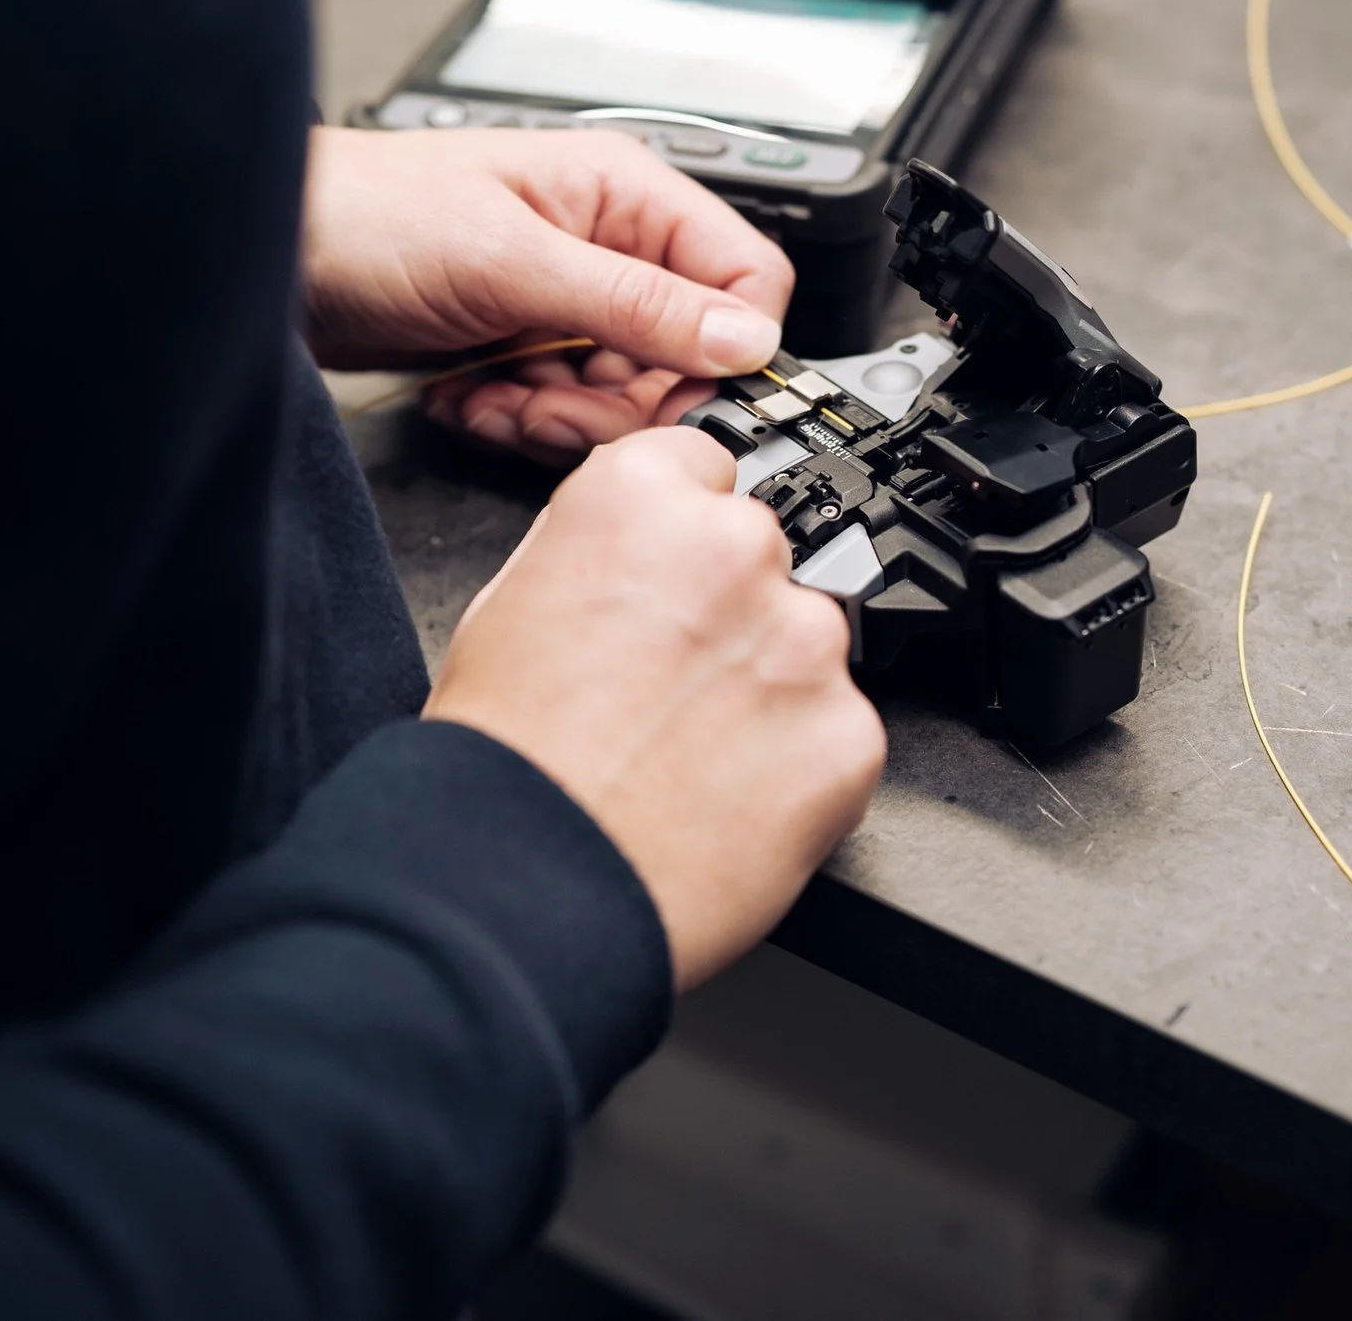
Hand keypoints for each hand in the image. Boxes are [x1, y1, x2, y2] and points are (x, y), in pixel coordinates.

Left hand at [302, 127, 794, 463]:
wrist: (269, 257)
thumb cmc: (367, 213)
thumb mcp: (511, 260)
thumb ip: (634, 302)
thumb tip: (742, 337)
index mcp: (625, 196)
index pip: (743, 278)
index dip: (725, 348)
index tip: (678, 396)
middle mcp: (606, 249)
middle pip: (683, 359)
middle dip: (618, 403)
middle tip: (551, 406)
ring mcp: (564, 305)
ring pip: (622, 399)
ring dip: (558, 419)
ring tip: (495, 399)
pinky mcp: (525, 351)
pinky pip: (563, 413)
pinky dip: (518, 421)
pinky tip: (469, 399)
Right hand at [424, 427, 885, 988]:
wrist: (525, 886)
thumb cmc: (503, 762)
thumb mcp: (512, 605)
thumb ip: (602, 554)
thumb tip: (639, 558)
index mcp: (640, 498)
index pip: (702, 466)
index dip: (681, 531)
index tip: (673, 576)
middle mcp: (734, 548)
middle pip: (761, 555)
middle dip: (730, 612)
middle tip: (671, 688)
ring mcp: (803, 641)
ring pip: (806, 644)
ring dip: (770, 687)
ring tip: (693, 756)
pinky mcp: (849, 734)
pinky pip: (837, 734)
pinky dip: (799, 766)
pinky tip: (730, 800)